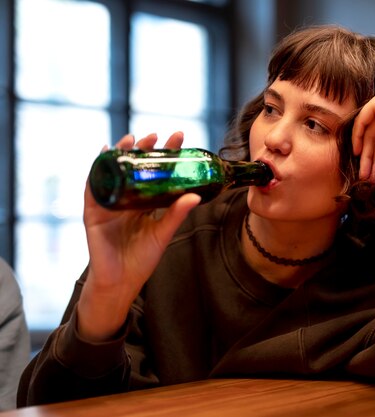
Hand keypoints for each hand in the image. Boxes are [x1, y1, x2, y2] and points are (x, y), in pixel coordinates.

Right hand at [77, 132, 200, 341]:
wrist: (121, 281)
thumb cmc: (143, 258)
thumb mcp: (163, 233)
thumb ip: (176, 214)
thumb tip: (196, 196)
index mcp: (146, 202)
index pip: (157, 172)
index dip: (167, 154)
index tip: (179, 137)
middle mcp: (128, 198)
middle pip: (136, 167)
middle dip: (145, 149)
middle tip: (156, 135)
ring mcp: (110, 203)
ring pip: (114, 171)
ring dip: (121, 153)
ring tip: (132, 139)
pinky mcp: (94, 212)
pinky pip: (93, 187)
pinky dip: (97, 170)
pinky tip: (103, 154)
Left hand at [352, 87, 374, 191]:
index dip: (374, 149)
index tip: (369, 167)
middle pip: (373, 132)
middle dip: (369, 156)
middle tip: (366, 175)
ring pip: (368, 131)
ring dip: (366, 155)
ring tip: (365, 175)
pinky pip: (362, 120)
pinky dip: (358, 137)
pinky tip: (359, 154)